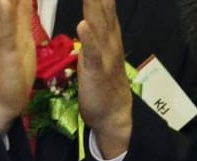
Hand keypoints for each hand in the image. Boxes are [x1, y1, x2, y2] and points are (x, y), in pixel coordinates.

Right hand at [0, 0, 39, 133]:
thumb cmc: (11, 67)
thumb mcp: (18, 31)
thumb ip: (19, 8)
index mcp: (8, 13)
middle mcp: (1, 19)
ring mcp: (0, 34)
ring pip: (5, 2)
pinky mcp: (3, 51)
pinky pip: (5, 30)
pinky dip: (5, 13)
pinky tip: (6, 1)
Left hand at [77, 0, 133, 158]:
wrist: (113, 113)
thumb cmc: (100, 82)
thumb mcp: (96, 51)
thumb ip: (94, 31)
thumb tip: (89, 13)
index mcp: (107, 33)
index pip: (102, 3)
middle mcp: (108, 39)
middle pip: (101, 7)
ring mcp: (104, 55)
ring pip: (98, 24)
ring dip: (93, 5)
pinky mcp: (96, 72)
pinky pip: (92, 53)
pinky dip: (89, 39)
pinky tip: (83, 24)